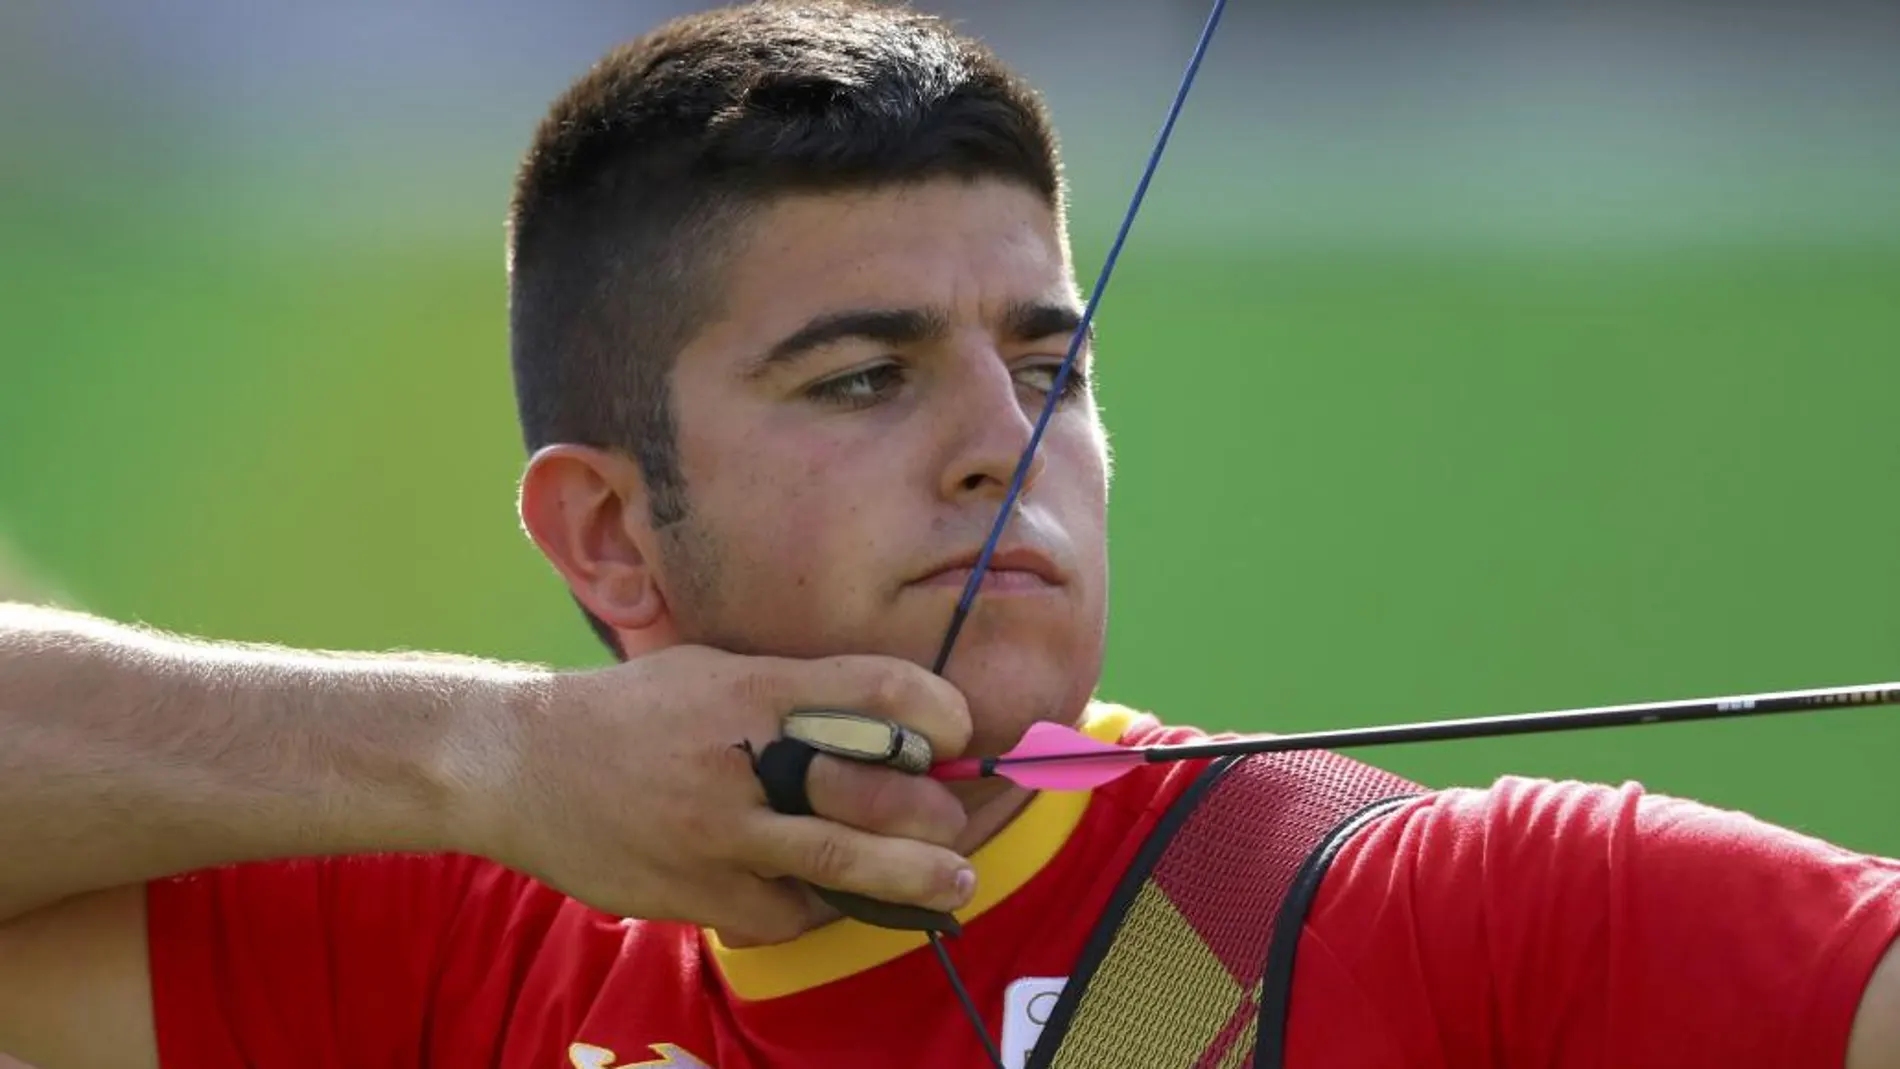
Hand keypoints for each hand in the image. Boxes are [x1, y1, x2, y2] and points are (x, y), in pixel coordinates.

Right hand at [458, 645, 975, 944]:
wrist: (516, 764)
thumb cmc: (630, 711)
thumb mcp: (710, 669)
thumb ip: (790, 691)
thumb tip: (884, 718)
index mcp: (750, 689)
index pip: (871, 691)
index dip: (933, 709)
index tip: (959, 726)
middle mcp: (739, 761)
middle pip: (868, 791)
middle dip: (930, 813)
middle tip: (960, 823)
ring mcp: (715, 834)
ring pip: (835, 865)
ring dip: (907, 879)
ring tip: (952, 886)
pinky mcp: (693, 892)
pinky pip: (781, 914)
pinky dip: (818, 907)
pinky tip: (838, 899)